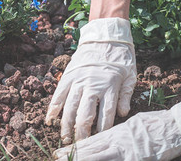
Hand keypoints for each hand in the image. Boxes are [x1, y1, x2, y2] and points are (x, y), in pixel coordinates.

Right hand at [45, 18, 136, 142]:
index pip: (105, 115)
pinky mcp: (68, 75)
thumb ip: (126, 95)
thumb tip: (123, 113)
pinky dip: (53, 108)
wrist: (104, 36)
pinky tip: (50, 119)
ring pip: (70, 107)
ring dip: (66, 125)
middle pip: (85, 115)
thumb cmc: (120, 56)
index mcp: (110, 87)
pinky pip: (58, 94)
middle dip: (81, 133)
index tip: (98, 140)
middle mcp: (92, 86)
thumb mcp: (130, 75)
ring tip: (64, 138)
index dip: (101, 130)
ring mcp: (78, 80)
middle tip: (79, 145)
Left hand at [54, 95, 180, 159]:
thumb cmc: (155, 124)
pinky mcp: (135, 158)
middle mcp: (116, 140)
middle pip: (90, 148)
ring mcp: (125, 150)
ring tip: (66, 160)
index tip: (61, 149)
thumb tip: (107, 136)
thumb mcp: (132, 125)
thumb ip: (118, 132)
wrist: (174, 126)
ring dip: (82, 158)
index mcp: (114, 132)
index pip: (90, 140)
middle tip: (56, 156)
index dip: (75, 146)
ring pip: (98, 156)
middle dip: (72, 154)